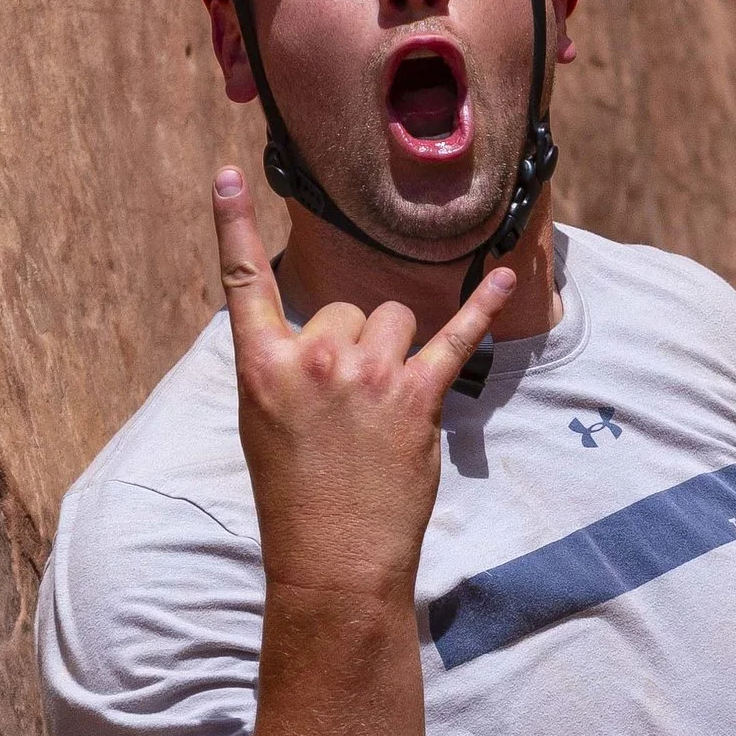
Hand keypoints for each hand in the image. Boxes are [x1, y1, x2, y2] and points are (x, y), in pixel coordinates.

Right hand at [213, 169, 512, 604]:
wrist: (333, 561)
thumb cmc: (296, 497)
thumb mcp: (265, 425)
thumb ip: (287, 369)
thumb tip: (330, 334)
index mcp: (261, 366)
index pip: (243, 282)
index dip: (231, 223)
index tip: (229, 173)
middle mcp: (312, 359)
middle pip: (347, 308)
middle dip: (355, 344)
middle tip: (349, 408)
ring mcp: (366, 375)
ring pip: (392, 319)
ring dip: (396, 352)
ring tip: (384, 409)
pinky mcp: (416, 395)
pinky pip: (455, 336)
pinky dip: (482, 306)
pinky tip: (506, 274)